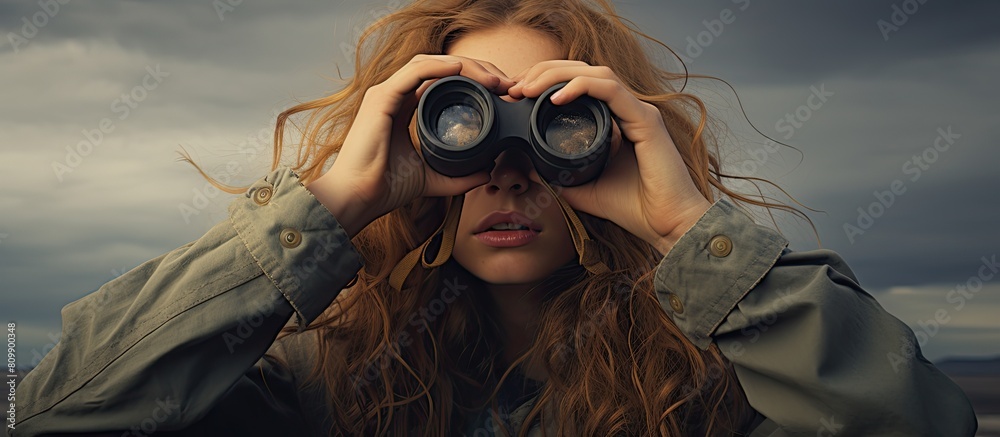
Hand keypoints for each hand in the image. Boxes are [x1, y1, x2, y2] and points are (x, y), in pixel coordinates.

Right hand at [307, 55, 515, 236]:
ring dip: (464, 66)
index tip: (500, 93)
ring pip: (430, 64)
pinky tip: (461, 69)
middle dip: (476, 69)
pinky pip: (415, 72)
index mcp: (405, 108)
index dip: (473, 81)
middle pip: (440, 67)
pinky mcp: (381, 98)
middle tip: (504, 82)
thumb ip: (459, 175)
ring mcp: (386, 94)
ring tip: (492, 78)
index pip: (442, 81)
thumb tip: (487, 172)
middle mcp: (395, 96)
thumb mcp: (433, 178)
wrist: (359, 198)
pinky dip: (439, 67)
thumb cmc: (386, 187)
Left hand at [507, 61, 711, 255]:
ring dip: (558, 74)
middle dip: (545, 72)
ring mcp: (638, 111)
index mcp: (615, 121)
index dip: (546, 82)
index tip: (518, 95)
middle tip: (516, 87)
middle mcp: (627, 110)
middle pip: (583, 71)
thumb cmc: (635, 209)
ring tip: (530, 88)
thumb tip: (530, 166)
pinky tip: (556, 98)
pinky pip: (610, 89)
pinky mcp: (646, 120)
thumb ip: (560, 177)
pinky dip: (581, 87)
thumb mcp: (584, 190)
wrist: (667, 226)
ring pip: (595, 73)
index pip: (579, 85)